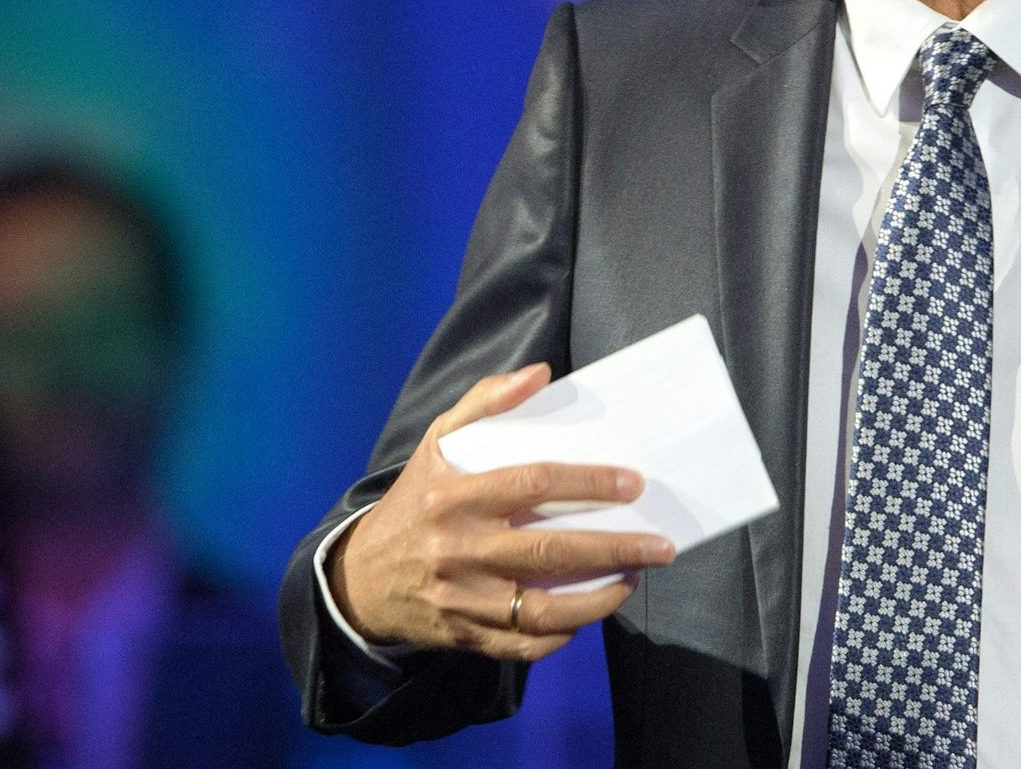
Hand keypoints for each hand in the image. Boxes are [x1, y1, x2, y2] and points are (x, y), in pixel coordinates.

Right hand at [329, 364, 674, 661]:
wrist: (361, 577)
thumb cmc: (416, 498)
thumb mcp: (437, 441)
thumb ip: (487, 401)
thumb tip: (541, 375)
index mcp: (455, 496)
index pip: (532, 484)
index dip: (587, 483)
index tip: (633, 484)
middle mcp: (457, 549)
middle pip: (549, 552)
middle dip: (613, 548)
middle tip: (660, 546)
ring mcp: (461, 599)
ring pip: (541, 610)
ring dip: (598, 599)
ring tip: (634, 579)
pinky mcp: (464, 636)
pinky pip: (522, 646)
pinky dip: (562, 636)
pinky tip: (590, 611)